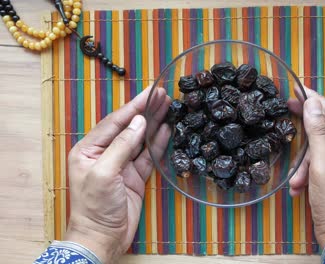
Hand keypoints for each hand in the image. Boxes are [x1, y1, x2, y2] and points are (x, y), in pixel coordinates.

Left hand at [65, 87, 170, 262]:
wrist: (102, 237)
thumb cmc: (94, 207)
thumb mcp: (104, 173)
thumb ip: (121, 146)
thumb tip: (139, 123)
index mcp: (89, 149)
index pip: (114, 122)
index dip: (133, 106)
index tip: (150, 92)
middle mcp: (105, 153)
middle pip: (129, 126)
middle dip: (145, 110)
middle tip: (162, 94)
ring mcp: (121, 164)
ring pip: (140, 139)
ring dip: (153, 123)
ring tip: (167, 106)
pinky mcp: (135, 176)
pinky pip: (148, 155)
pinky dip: (158, 143)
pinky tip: (166, 129)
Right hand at [288, 86, 324, 247]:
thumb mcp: (323, 166)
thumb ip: (317, 133)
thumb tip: (312, 105)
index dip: (317, 101)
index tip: (299, 89)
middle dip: (308, 134)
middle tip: (289, 108)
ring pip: (323, 148)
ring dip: (306, 164)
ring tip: (297, 181)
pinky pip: (323, 162)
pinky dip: (309, 173)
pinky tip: (299, 187)